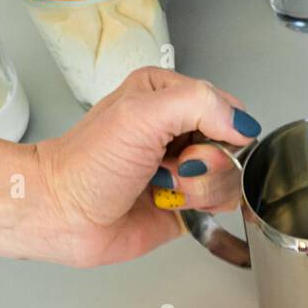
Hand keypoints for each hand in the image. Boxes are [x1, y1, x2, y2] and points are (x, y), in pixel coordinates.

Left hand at [34, 68, 259, 265]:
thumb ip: (198, 104)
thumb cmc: (89, 163)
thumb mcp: (141, 114)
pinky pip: (221, 204)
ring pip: (229, 178)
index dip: (222, 132)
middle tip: (170, 166)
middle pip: (233, 147)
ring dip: (199, 188)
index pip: (226, 108)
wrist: (66, 214)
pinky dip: (201, 207)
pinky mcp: (188, 200)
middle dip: (207, 164)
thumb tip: (242, 122)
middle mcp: (179, 129)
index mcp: (168, 94)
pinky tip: (171, 202)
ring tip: (163, 185)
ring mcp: (185, 167)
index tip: (192, 144)